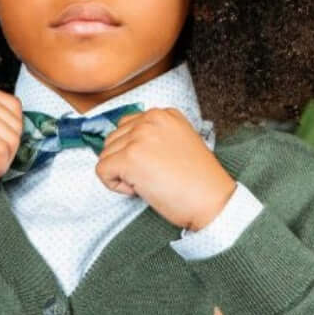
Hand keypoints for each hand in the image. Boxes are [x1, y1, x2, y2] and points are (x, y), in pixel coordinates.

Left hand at [95, 108, 235, 231]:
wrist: (212, 200)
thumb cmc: (199, 181)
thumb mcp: (179, 143)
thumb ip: (154, 137)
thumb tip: (126, 146)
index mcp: (164, 114)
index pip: (127, 127)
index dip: (135, 152)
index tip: (155, 165)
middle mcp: (150, 119)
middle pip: (113, 140)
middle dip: (125, 162)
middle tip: (152, 176)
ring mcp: (139, 137)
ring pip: (105, 155)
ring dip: (120, 173)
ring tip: (149, 181)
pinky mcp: (129, 158)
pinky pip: (102, 171)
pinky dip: (114, 186)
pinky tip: (139, 189)